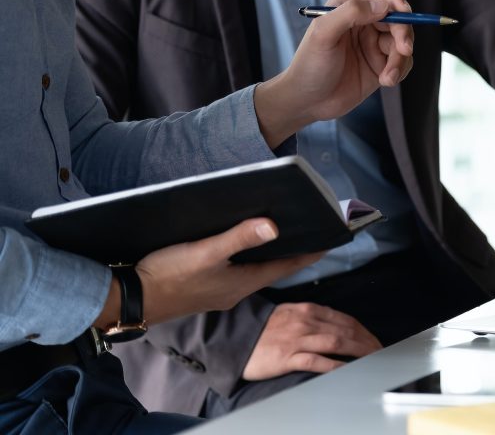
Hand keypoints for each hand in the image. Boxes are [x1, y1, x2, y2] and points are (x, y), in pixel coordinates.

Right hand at [93, 219, 321, 327]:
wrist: (133, 299)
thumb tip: (274, 226)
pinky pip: (236, 270)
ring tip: (281, 233)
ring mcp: (221, 290)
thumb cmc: (169, 276)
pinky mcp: (205, 287)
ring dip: (268, 253)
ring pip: (254, 269)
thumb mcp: (206, 252)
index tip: (329, 240)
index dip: (308, 253)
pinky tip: (241, 244)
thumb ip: (239, 238)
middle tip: (308, 231)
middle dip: (291, 251)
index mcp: (243, 282)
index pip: (287, 266)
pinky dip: (246, 256)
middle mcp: (237, 289)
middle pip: (273, 267)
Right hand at [242, 303, 382, 380]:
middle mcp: (305, 321)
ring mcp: (297, 339)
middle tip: (380, 351)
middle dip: (367, 341)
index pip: (344, 319)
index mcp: (307, 310)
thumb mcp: (288, 314)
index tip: (374, 339)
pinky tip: (347, 368)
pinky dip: (334, 364)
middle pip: (345, 330)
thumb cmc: (261, 330)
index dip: (363, 330)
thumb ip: (310, 317)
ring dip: (358, 350)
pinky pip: (316, 360)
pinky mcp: (288, 356)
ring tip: (372, 358)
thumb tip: (334, 324)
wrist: (234, 340)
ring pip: (336, 342)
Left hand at [254, 0, 414, 147]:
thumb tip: (384, 5)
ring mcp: (375, 42)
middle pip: (401, 14)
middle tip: (403, 50)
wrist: (309, 102)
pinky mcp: (383, 64)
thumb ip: (351, 12)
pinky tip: (385, 81)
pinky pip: (404, 61)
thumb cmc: (309, 65)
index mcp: (350, 3)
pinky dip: (399, 71)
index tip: (402, 11)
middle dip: (404, 32)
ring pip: (404, 40)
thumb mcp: (323, 34)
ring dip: (401, 59)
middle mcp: (366, 19)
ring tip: (387, 77)